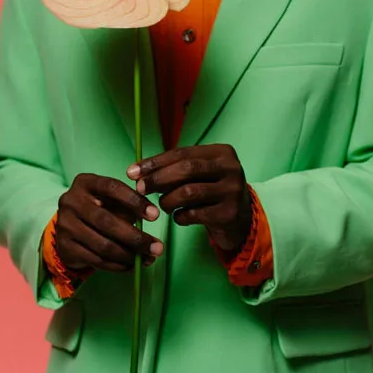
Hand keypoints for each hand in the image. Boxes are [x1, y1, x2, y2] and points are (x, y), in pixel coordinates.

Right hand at [55, 173, 163, 272]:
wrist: (67, 227)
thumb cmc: (97, 209)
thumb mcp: (109, 200)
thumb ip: (127, 206)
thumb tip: (150, 221)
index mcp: (85, 183)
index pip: (112, 188)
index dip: (134, 201)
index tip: (155, 215)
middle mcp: (71, 201)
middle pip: (107, 221)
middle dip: (136, 237)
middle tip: (157, 247)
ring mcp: (65, 224)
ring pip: (103, 244)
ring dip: (129, 255)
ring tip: (146, 258)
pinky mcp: (65, 246)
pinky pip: (96, 260)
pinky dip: (117, 265)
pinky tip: (130, 265)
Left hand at [127, 145, 251, 252]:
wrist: (240, 221)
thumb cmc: (211, 193)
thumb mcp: (200, 174)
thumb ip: (174, 168)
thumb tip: (136, 172)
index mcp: (222, 152)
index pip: (182, 152)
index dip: (155, 162)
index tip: (132, 172)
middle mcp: (231, 168)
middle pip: (186, 169)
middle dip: (158, 179)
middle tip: (140, 189)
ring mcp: (233, 191)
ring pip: (189, 192)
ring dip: (168, 200)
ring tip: (163, 206)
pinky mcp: (229, 214)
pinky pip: (194, 214)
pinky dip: (180, 217)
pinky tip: (178, 217)